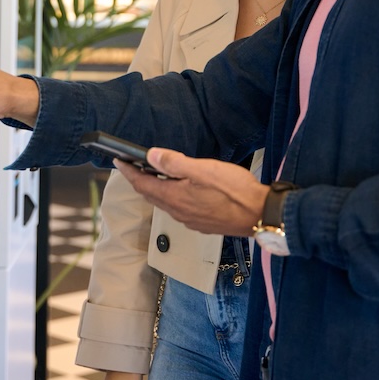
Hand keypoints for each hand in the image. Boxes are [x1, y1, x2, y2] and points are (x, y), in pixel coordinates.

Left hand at [116, 148, 268, 236]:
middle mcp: (178, 212)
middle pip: (151, 195)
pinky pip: (178, 209)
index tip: (119, 162)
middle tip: (131, 167)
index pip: (142, 184)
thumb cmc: (235, 191)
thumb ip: (174, 163)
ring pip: (165, 202)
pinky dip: (171, 197)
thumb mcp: (202, 169)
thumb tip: (151, 156)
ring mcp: (190, 220)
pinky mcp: (202, 223)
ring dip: (155, 189)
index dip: (129, 172)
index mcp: (174, 197)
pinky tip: (179, 190)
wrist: (260, 214)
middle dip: (139, 180)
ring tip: (152, 176)